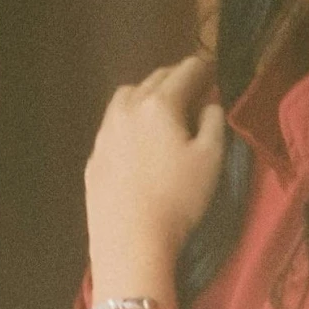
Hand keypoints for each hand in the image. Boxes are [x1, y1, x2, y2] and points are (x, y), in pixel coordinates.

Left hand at [85, 54, 226, 293]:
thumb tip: (209, 103)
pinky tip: (139, 139)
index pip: (185, 71)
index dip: (204, 68)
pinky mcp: (94, 156)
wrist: (130, 240)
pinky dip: (130, 120)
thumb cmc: (178, 198)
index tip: (214, 70)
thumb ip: (214, 121)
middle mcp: (127, 107)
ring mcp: (105, 131)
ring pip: (128, 96)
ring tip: (163, 108)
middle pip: (155, 78)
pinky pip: (114, 124)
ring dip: (148, 93)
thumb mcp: (211, 158)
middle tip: (194, 87)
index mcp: (159, 103)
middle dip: (176, 77)